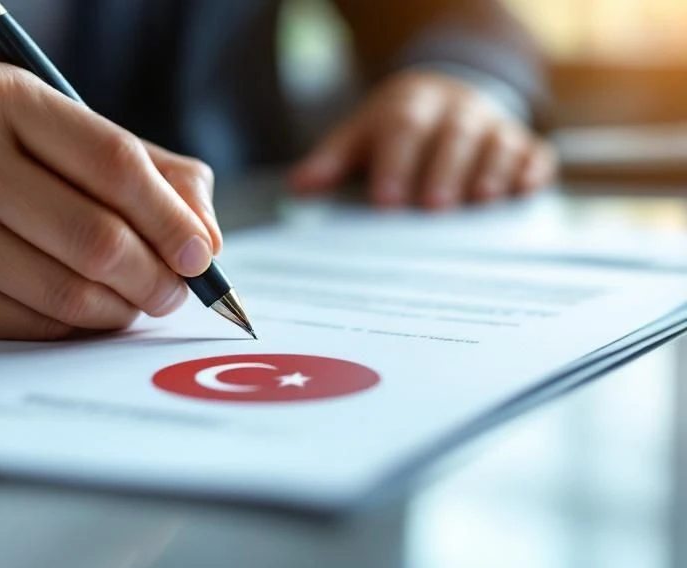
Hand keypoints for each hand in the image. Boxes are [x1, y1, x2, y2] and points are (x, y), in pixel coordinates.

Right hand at [0, 64, 220, 339]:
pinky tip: (90, 308)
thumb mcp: (69, 136)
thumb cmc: (5, 161)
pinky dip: (82, 325)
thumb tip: (207, 240)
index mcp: (3, 100)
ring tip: (139, 298)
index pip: (114, 164)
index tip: (202, 253)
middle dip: (158, 276)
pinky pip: (38, 326)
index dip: (171, 217)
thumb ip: (155, 173)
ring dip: (125, 306)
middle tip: (177, 290)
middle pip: (96, 239)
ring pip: (70, 292)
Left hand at [291, 71, 556, 209]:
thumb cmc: (394, 128)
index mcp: (412, 106)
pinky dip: (532, 170)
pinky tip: (525, 191)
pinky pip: (534, 153)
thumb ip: (331, 162)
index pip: (403, 129)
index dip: (395, 163)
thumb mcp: (359, 135)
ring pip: (497, 142)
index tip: (386, 200)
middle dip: (444, 169)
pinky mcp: (522, 143)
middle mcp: (457, 111)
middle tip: (432, 206)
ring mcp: (493, 125)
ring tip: (479, 201)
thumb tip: (298, 188)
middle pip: (454, 135)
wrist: (443, 95)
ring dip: (490, 170)